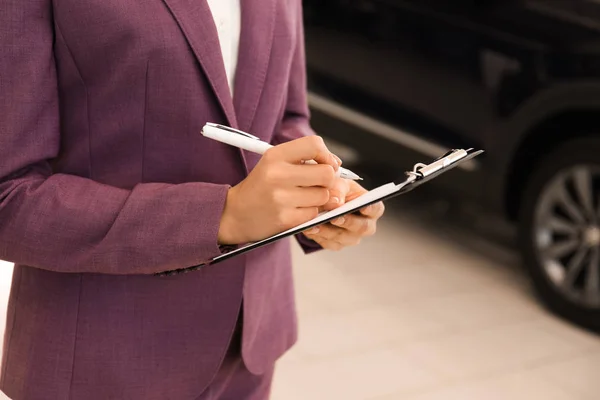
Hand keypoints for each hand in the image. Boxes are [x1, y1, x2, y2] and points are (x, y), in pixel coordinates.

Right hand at [218, 136, 340, 243]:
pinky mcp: (285, 219)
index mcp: (275, 156)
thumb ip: (304, 160)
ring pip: (323, 196)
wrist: (234, 213)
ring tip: (301, 198)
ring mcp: (281, 198)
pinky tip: (295, 210)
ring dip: (318, 199)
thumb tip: (336, 164)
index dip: (327, 155)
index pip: (314, 145)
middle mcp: (277, 174)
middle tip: (318, 184)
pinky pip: (314, 214)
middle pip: (326, 173)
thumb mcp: (274, 163)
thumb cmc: (260, 187)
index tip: (327, 164)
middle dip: (328, 180)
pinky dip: (309, 213)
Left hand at [302, 180, 384, 250]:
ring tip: (315, 224)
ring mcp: (351, 237)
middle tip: (335, 217)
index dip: (371, 209)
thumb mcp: (338, 183)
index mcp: (371, 207)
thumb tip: (336, 202)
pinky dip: (318, 236)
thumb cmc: (336, 190)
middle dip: (347, 222)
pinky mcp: (337, 244)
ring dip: (328, 231)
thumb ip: (338, 190)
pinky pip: (329, 243)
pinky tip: (310, 229)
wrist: (322, 201)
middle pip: (362, 227)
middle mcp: (365, 225)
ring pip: (343, 238)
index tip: (363, 207)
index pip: (376, 209)